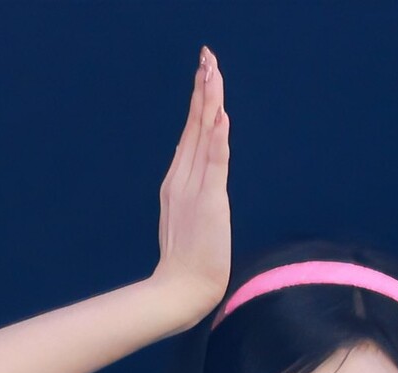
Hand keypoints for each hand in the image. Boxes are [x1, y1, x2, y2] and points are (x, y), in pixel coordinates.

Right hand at [151, 46, 231, 328]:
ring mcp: (193, 189)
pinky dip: (216, 139)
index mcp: (177, 182)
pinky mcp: (208, 202)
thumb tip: (201, 176)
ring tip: (213, 72)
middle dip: (203, 90)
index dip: (199, 103)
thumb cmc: (190, 264)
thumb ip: (194, 195)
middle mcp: (182, 178)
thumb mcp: (191, 220)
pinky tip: (220, 116)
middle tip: (208, 57)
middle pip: (194, 125)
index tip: (205, 74)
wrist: (182, 291)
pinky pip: (213, 163)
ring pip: (202, 136)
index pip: (191, 134)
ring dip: (209, 103)